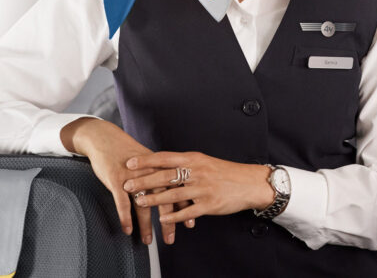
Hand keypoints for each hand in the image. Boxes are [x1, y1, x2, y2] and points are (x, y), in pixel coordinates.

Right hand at [62, 118, 178, 244]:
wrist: (106, 139)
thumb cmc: (129, 153)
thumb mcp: (150, 162)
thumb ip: (163, 175)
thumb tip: (178, 190)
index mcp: (161, 168)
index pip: (178, 191)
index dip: (185, 208)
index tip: (191, 223)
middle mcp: (151, 173)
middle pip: (164, 200)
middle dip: (169, 222)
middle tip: (170, 240)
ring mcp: (133, 177)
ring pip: (143, 204)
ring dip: (146, 225)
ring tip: (148, 241)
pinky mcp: (116, 180)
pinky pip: (122, 202)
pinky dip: (125, 217)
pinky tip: (127, 230)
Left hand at [124, 151, 274, 225]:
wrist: (250, 183)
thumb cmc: (226, 172)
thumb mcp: (206, 162)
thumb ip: (186, 164)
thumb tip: (164, 165)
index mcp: (195, 159)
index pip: (166, 158)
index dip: (146, 161)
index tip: (130, 163)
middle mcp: (198, 172)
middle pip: (166, 176)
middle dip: (144, 180)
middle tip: (127, 184)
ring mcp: (203, 189)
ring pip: (173, 194)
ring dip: (154, 199)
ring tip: (139, 202)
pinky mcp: (210, 204)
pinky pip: (187, 211)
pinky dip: (174, 216)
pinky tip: (162, 218)